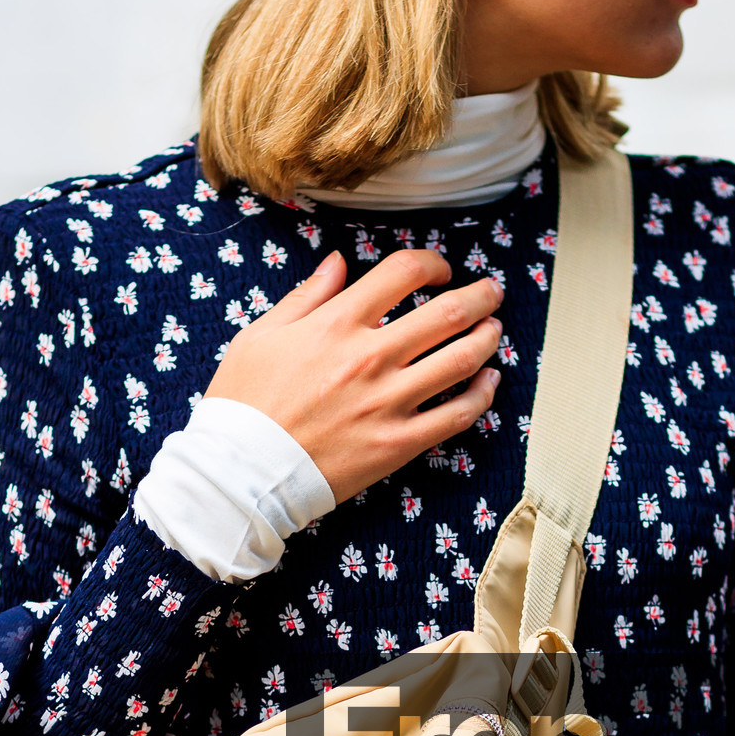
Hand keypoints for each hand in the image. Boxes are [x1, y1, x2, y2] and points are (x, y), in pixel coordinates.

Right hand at [204, 249, 502, 500]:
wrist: (240, 473)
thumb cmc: (244, 403)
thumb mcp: (261, 335)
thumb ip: (307, 296)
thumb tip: (339, 262)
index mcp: (336, 323)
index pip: (402, 273)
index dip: (431, 264)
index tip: (439, 270)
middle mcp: (369, 357)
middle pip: (445, 312)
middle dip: (478, 296)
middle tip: (490, 292)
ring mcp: (388, 402)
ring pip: (460, 359)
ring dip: (487, 338)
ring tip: (494, 329)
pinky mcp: (398, 443)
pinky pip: (457, 415)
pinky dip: (481, 394)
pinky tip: (489, 381)